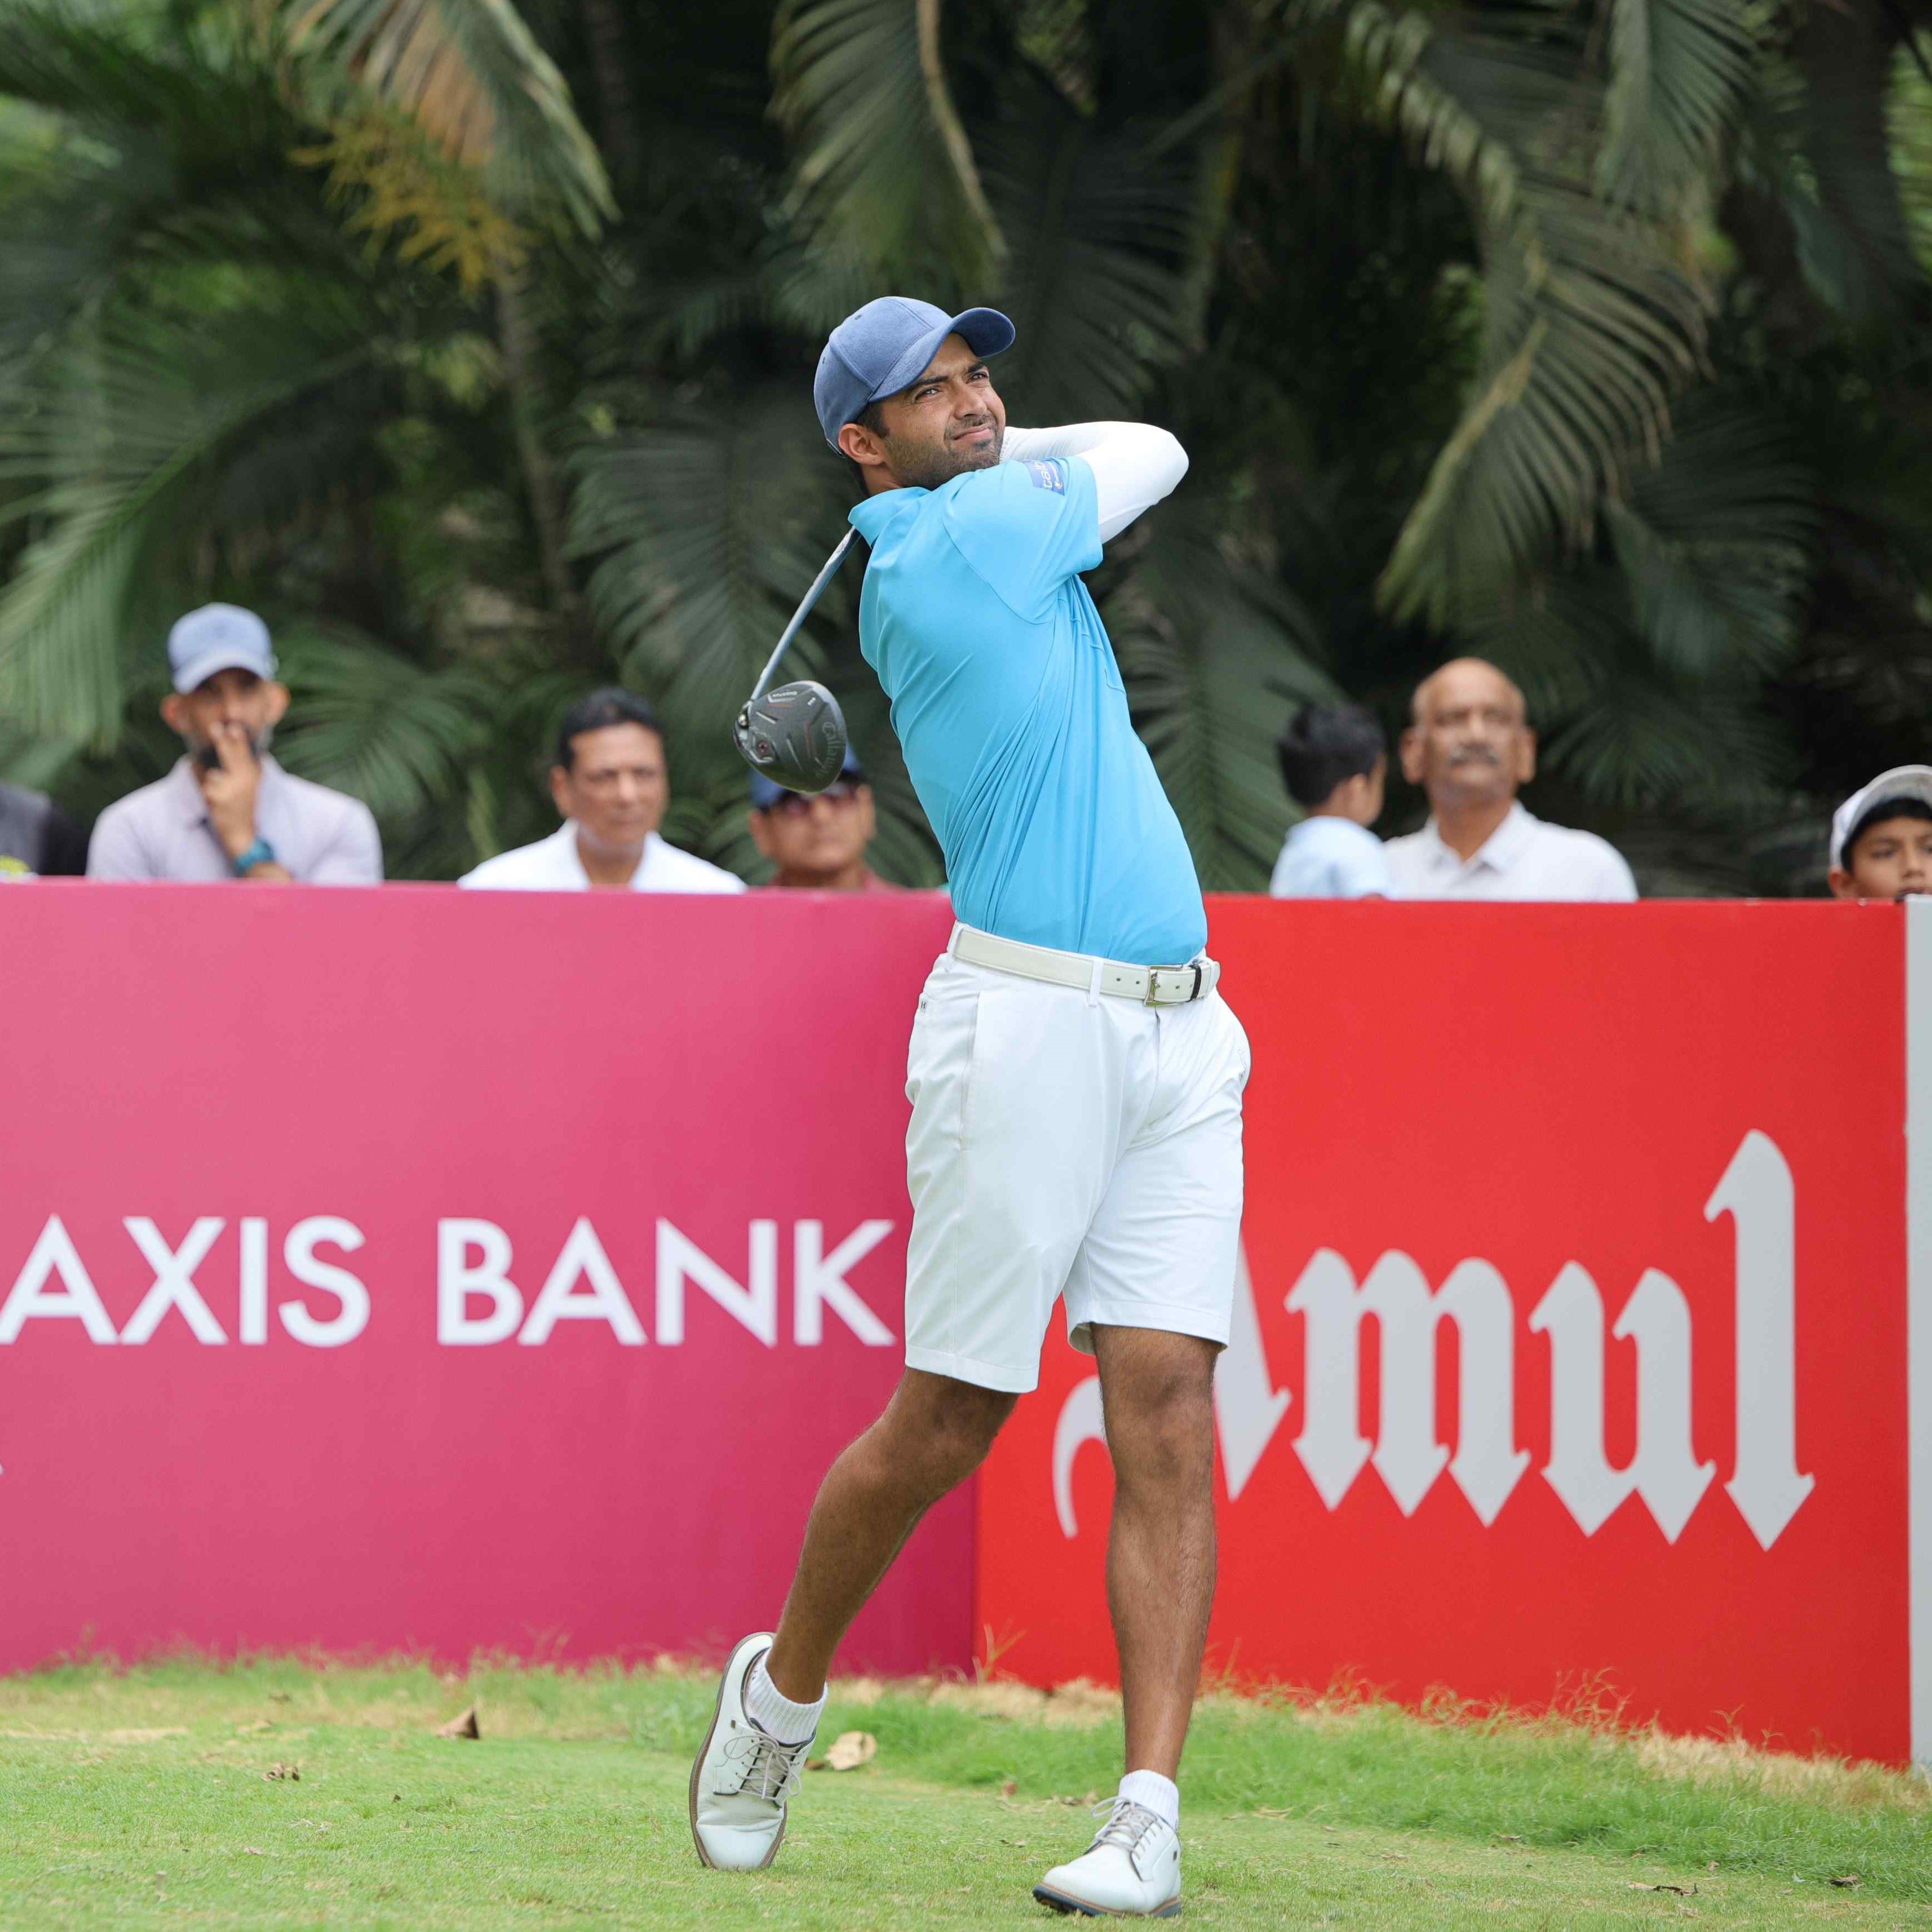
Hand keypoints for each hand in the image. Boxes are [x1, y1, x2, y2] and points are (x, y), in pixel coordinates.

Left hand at [197, 723, 261, 859]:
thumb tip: (242, 750)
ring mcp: (231, 788)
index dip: (238, 738)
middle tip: (215, 727)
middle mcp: (245, 780)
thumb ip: (246, 768)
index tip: (233, 726)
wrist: (242, 832)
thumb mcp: (251, 786)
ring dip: (210, 781)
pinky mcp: (217, 797)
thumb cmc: (244, 807)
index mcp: (254, 776)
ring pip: (212, 773)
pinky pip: (204, 785)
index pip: (245, 753)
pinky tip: (215, 801)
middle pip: (230, 755)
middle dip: (222, 741)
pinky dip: (206, 790)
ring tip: (220, 794)